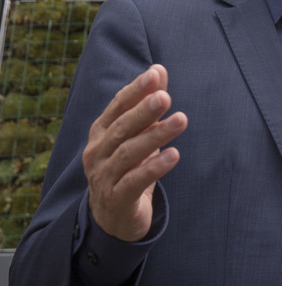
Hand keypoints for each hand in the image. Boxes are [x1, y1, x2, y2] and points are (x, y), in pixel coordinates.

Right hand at [82, 65, 186, 241]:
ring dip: (156, 136)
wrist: (113, 216)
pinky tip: (174, 155)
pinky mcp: (116, 199)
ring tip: (181, 121)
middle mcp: (97, 152)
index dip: (136, 90)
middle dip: (144, 111)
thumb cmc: (127, 166)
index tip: (155, 74)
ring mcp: (103, 177)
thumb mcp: (137, 134)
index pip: (117, 106)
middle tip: (165, 97)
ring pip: (129, 153)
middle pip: (122, 128)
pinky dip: (154, 167)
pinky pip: (135, 181)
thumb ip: (147, 103)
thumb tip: (159, 69)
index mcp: (101, 132)